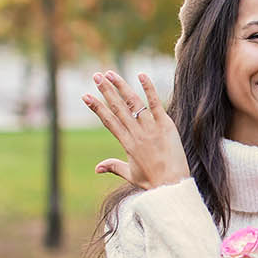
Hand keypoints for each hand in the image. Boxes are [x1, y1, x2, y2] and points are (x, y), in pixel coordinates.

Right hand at [82, 71, 190, 188]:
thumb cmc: (152, 181)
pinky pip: (155, 104)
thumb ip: (113, 167)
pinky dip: (148, 89)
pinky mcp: (165, 125)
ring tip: (110, 73)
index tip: (85, 96)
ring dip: (121, 86)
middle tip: (96, 76)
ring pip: (133, 103)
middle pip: (117, 108)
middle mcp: (136, 133)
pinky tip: (141, 75)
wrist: (171, 184)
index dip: (96, 107)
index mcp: (126, 143)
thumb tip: (96, 168)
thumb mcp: (130, 174)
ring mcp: (150, 128)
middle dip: (105, 91)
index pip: (108, 121)